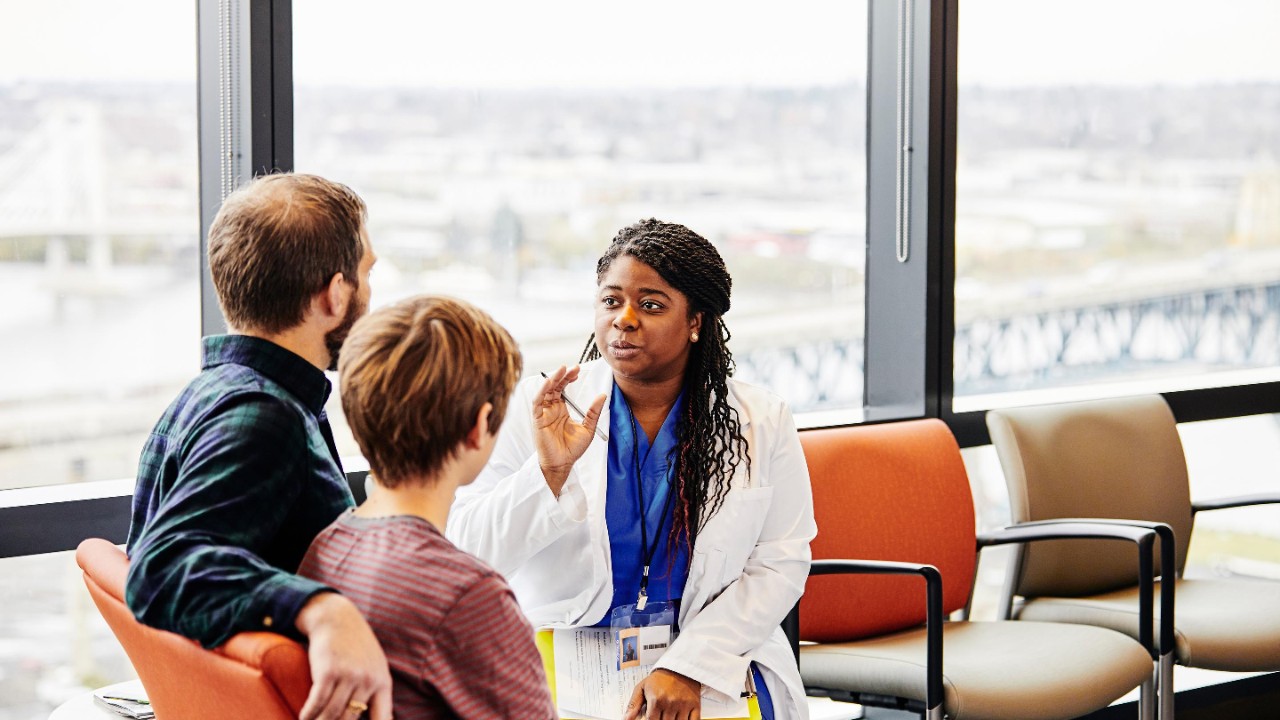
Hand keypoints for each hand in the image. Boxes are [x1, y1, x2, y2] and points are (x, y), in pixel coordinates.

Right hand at [296, 592, 392, 719]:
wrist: (337, 618)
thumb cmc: (356, 646)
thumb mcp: (375, 667)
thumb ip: (376, 692)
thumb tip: (380, 718)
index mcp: (383, 683)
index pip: (383, 719)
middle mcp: (368, 681)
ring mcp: (349, 676)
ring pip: (331, 714)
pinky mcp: (328, 671)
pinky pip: (317, 703)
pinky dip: (308, 715)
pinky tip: (303, 718)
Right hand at [533, 365, 605, 495]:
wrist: (563, 464)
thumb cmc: (573, 449)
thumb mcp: (588, 428)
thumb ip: (593, 411)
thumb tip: (603, 395)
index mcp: (561, 410)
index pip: (562, 389)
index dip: (568, 378)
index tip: (577, 370)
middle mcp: (551, 409)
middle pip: (554, 387)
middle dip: (562, 375)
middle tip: (572, 367)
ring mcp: (544, 414)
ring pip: (545, 391)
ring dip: (552, 379)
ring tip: (561, 369)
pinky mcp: (537, 420)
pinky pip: (537, 403)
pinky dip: (541, 391)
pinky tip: (548, 383)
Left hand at [623, 669, 700, 719]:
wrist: (680, 667)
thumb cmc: (660, 678)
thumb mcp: (642, 688)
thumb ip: (633, 705)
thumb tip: (626, 719)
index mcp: (656, 700)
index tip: (652, 718)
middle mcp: (670, 703)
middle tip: (661, 714)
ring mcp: (684, 705)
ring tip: (669, 715)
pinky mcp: (695, 705)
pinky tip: (680, 718)